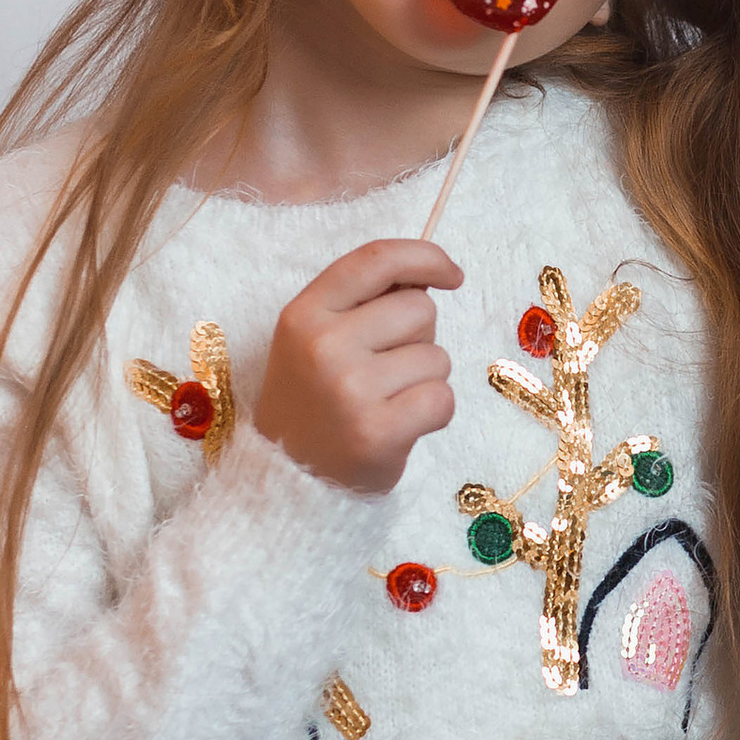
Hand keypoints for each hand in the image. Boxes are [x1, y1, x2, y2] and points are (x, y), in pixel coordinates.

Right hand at [254, 237, 461, 494]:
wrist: (288, 481)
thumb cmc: (313, 402)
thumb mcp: (313, 338)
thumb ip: (361, 302)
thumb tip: (428, 276)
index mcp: (303, 313)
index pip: (377, 260)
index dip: (426, 258)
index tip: (451, 275)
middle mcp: (323, 345)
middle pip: (419, 309)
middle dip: (419, 338)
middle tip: (385, 372)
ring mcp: (349, 389)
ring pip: (437, 357)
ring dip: (425, 379)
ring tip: (387, 402)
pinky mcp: (377, 432)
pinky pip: (442, 399)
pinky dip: (434, 413)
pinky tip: (403, 426)